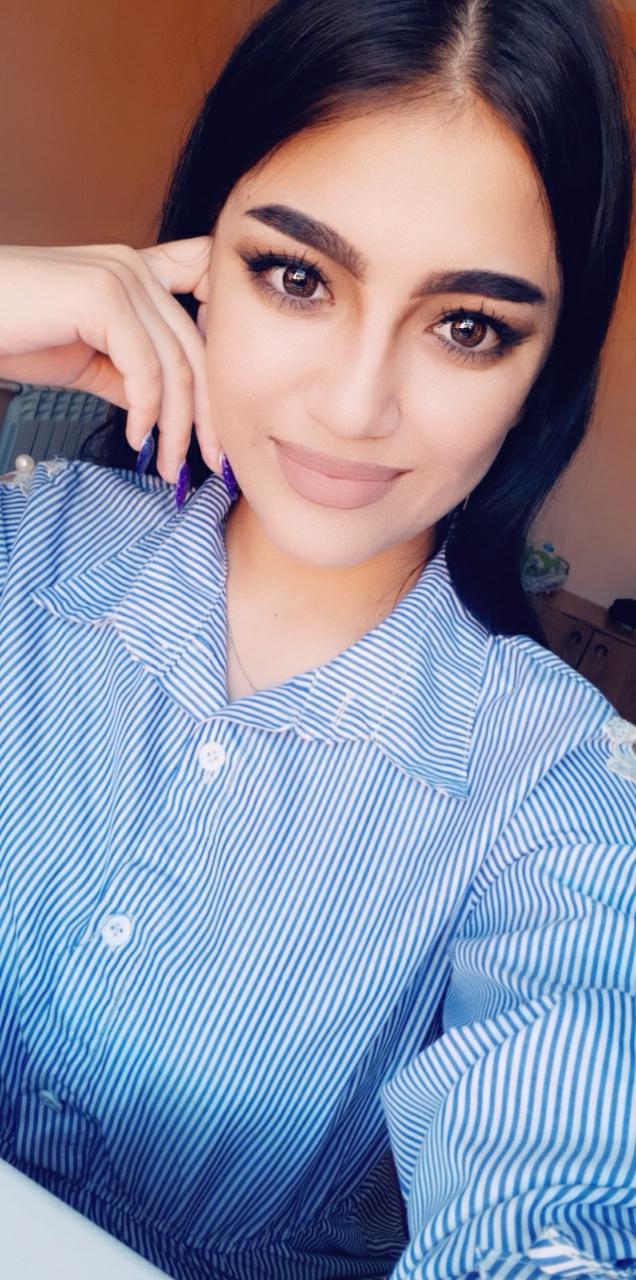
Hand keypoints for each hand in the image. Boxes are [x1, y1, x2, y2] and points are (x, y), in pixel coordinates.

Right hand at [0, 239, 218, 482]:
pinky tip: (136, 435)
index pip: (207, 290)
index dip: (225, 342)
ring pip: (176, 365)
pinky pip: (145, 367)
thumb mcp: (83, 358)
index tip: (224, 405)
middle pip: (197, 349)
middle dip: (209, 415)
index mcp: (135, 273)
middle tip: (213, 461)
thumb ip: (127, 374)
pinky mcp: (102, 297)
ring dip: (177, 426)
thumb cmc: (10, 333)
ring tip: (168, 464)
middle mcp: (134, 267)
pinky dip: (146, 410)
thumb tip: (159, 412)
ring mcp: (120, 277)